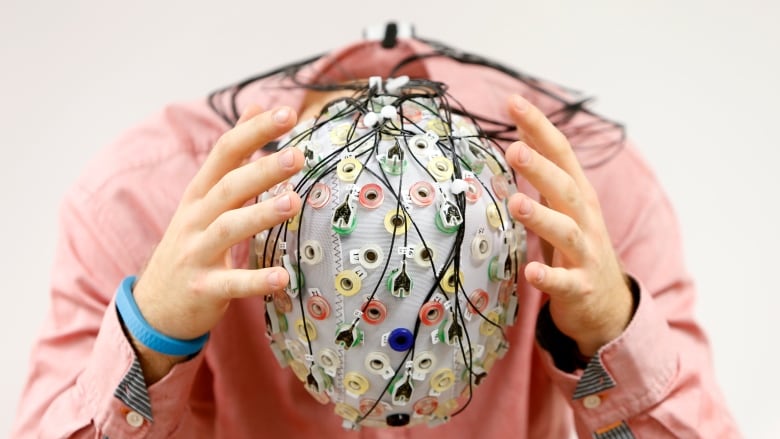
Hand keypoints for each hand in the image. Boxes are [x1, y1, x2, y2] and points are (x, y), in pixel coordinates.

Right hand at [130, 105, 303, 380]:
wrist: (155, 305)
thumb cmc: (191, 243)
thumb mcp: (204, 198)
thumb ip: (232, 156)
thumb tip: (255, 105)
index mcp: (200, 193)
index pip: (225, 153)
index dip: (254, 131)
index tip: (287, 112)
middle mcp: (195, 218)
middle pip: (228, 187)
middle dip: (262, 169)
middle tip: (297, 155)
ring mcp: (196, 253)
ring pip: (228, 228)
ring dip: (260, 214)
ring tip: (294, 202)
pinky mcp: (203, 288)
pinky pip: (231, 283)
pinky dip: (256, 280)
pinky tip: (283, 277)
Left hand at [505, 95, 632, 356]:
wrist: (609, 305)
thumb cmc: (578, 246)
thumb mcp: (564, 204)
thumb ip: (545, 171)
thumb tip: (521, 132)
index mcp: (578, 195)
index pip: (560, 153)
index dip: (539, 127)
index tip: (513, 101)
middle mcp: (585, 219)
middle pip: (565, 187)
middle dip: (541, 167)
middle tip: (514, 148)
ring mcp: (585, 253)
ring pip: (566, 231)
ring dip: (542, 217)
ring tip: (516, 203)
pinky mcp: (581, 287)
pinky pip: (565, 282)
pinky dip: (549, 277)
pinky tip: (531, 273)